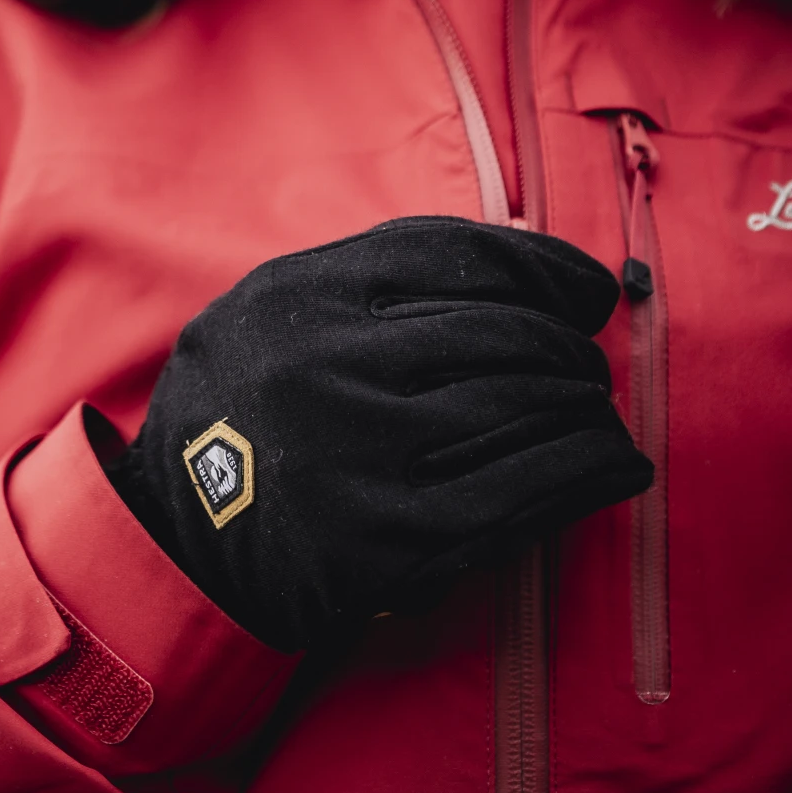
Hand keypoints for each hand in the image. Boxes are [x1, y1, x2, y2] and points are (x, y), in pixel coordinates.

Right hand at [104, 215, 651, 650]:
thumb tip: (521, 261)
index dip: (542, 267)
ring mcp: (363, 453)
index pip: (458, 254)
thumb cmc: (243, 411)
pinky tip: (618, 464)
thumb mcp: (270, 311)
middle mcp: (332, 363)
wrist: (173, 538)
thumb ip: (369, 281)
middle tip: (587, 362)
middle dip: (566, 346)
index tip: (586, 288)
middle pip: (501, 331)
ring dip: (582, 405)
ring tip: (597, 411)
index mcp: (302, 293)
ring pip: (521, 406)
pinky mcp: (391, 539)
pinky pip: (520, 492)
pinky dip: (586, 471)